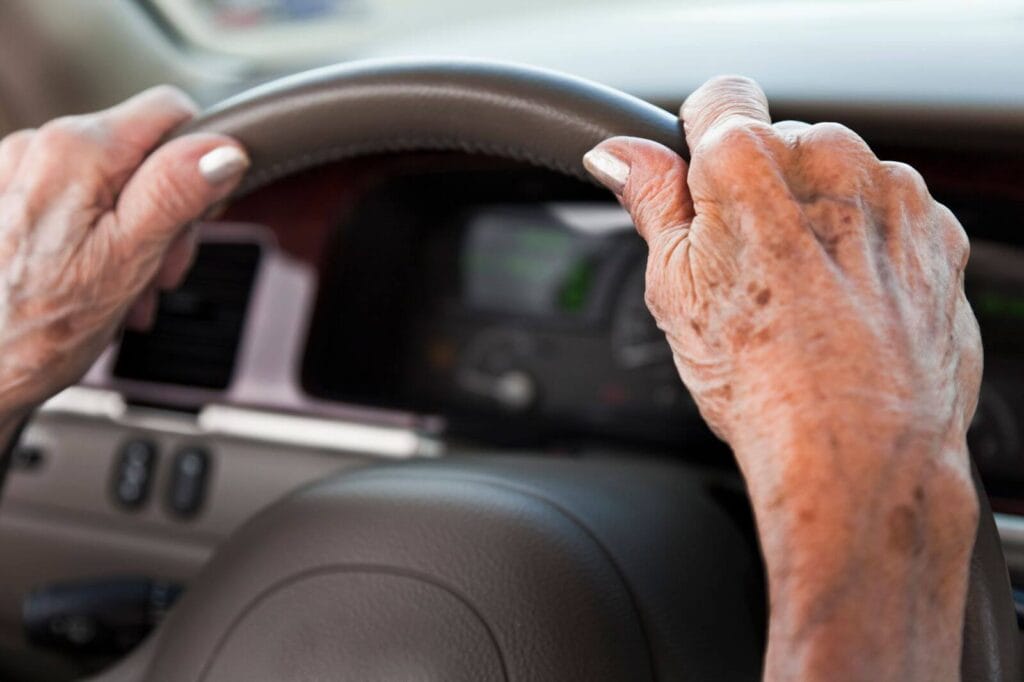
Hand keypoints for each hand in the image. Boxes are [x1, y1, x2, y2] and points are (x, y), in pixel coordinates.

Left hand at [0, 86, 247, 414]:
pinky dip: (99, 238)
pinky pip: (78, 200)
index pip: (172, 111)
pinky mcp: (9, 198)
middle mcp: (40, 147)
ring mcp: (19, 172)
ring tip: (125, 288)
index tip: (198, 216)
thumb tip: (222, 150)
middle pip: (144, 152)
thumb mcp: (127, 261)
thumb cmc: (36, 331)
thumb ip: (175, 194)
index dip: (201, 163)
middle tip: (159, 271)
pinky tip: (96, 281)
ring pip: (116, 181)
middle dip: (168, 214)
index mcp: (76, 150)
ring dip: (136, 235)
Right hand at [585, 77, 979, 680]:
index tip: (701, 182)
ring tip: (800, 296)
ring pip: (840, 179)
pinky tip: (845, 305)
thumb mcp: (672, 288)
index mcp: (751, 162)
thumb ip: (650, 201)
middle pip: (782, 143)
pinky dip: (869, 245)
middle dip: (762, 189)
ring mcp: (894, 196)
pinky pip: (890, 214)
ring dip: (819, 215)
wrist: (857, 453)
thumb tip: (620, 155)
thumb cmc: (762, 382)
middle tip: (747, 267)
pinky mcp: (937, 233)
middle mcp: (832, 161)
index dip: (700, 141)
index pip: (720, 97)